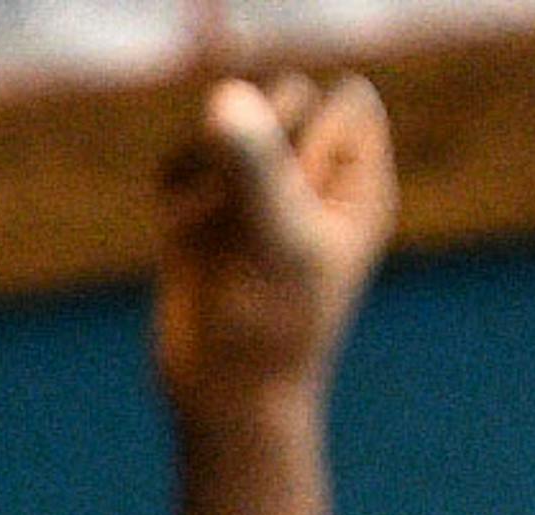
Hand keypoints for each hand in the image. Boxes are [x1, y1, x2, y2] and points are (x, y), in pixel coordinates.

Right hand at [149, 71, 390, 419]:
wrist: (222, 401)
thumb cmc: (273, 331)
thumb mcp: (279, 240)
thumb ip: (258, 164)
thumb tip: (224, 94)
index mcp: (357, 186)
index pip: (346, 100)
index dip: (313, 130)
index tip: (297, 193)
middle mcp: (311, 182)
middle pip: (286, 94)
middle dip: (258, 136)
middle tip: (246, 204)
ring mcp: (253, 194)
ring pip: (228, 118)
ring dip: (209, 157)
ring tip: (206, 217)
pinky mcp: (200, 211)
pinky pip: (182, 155)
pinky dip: (176, 181)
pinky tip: (179, 228)